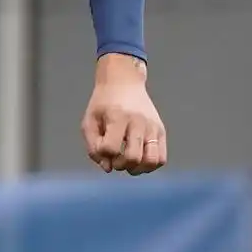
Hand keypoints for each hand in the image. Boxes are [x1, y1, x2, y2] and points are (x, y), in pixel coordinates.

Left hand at [82, 54, 166, 174]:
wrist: (124, 82)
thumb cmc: (104, 103)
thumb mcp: (89, 121)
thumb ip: (93, 147)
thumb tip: (107, 168)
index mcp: (118, 117)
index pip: (110, 148)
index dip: (103, 154)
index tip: (102, 148)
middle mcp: (138, 122)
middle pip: (132, 158)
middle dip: (120, 165)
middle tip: (115, 158)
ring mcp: (152, 127)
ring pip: (151, 161)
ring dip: (137, 169)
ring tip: (129, 162)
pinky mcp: (161, 130)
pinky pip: (161, 158)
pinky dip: (150, 165)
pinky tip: (139, 160)